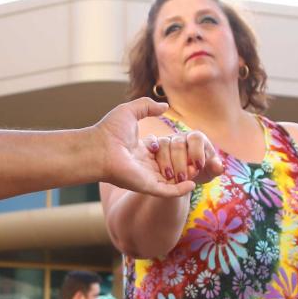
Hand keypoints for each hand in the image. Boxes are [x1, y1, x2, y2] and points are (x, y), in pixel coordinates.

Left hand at [95, 98, 210, 197]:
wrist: (98, 148)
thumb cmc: (110, 130)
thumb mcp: (130, 111)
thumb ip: (147, 106)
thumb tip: (164, 106)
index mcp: (141, 151)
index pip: (164, 153)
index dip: (176, 151)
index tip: (188, 146)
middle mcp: (145, 166)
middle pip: (169, 168)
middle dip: (184, 165)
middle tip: (198, 161)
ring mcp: (146, 177)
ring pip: (171, 181)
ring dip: (185, 177)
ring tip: (198, 170)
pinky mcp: (147, 186)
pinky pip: (168, 192)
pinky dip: (180, 190)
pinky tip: (191, 183)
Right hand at [145, 129, 224, 186]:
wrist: (184, 176)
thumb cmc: (200, 171)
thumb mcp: (209, 172)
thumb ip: (215, 168)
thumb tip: (219, 166)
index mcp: (196, 138)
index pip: (196, 138)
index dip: (197, 151)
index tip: (199, 167)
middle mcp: (181, 137)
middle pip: (178, 144)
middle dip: (180, 162)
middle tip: (183, 178)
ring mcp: (167, 140)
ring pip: (164, 145)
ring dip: (166, 163)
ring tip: (170, 178)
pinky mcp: (155, 146)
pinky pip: (152, 146)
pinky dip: (154, 157)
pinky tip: (158, 171)